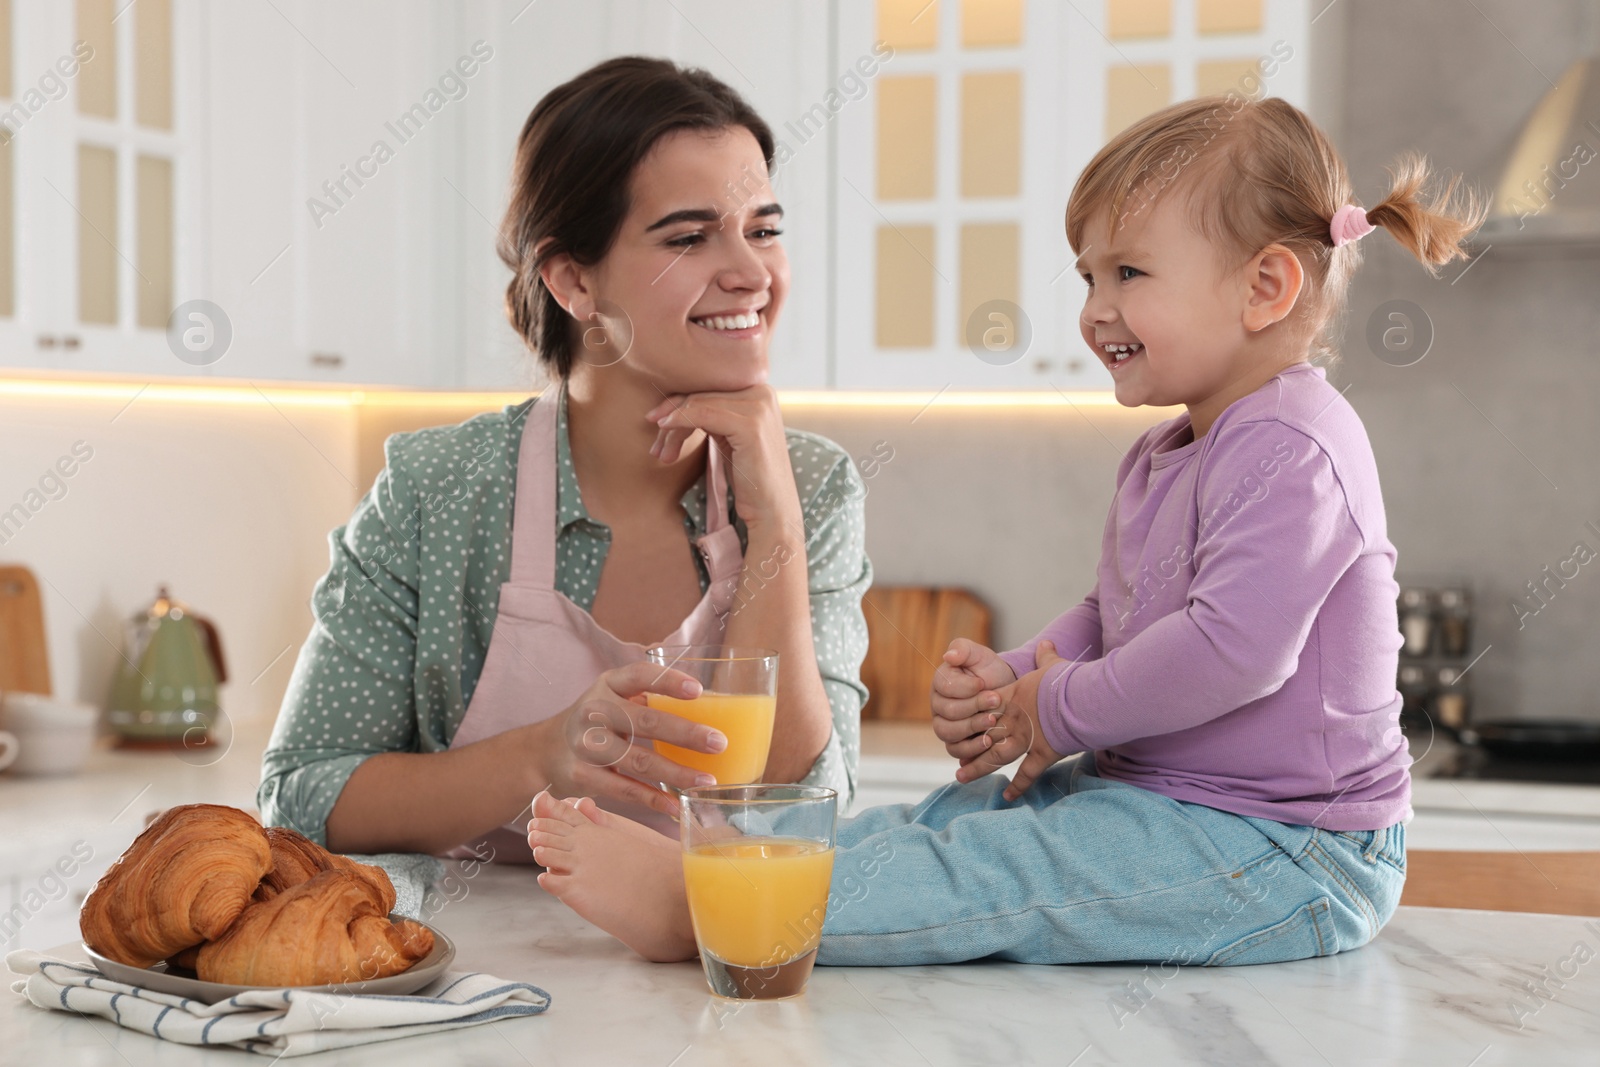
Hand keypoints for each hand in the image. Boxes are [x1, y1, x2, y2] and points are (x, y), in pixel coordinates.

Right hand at [532, 661, 729, 818]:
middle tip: (718, 742)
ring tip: (707, 780)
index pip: (639, 676)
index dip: (668, 681)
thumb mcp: (613, 697)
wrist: (544, 751)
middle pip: (644, 722)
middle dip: (685, 733)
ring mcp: (586, 745)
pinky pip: (624, 789)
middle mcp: (594, 711)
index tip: (699, 691)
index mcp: (608, 685)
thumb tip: (708, 704)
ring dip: (676, 772)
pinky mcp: (583, 776)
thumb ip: (648, 696)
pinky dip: (652, 798)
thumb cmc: (596, 720)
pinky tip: (676, 804)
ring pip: (638, 761)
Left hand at [645, 385, 801, 532]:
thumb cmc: (749, 477)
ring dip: (671, 427)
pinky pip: (702, 413)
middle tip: (655, 444)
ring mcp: (758, 406)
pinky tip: (666, 431)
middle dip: (671, 416)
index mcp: (759, 391)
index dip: (678, 402)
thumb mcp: (729, 437)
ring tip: (660, 452)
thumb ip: (713, 415)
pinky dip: (680, 421)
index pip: (709, 387)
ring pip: (698, 404)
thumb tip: (673, 403)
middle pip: (702, 394)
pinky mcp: (750, 424)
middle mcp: (762, 391)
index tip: (655, 421)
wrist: (773, 510)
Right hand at [930, 638, 1016, 755]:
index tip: (984, 683)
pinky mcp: (955, 742)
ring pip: (947, 732)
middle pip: (948, 711)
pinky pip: (955, 751)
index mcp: (940, 682)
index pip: (945, 687)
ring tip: (993, 721)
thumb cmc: (990, 672)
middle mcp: (938, 705)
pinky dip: (971, 748)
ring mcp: (944, 725)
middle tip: (996, 700)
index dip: (966, 687)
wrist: (1006, 692)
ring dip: (972, 727)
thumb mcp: (980, 655)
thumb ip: (964, 649)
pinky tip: (988, 741)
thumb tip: (949, 656)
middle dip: (974, 706)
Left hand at [946, 641, 1066, 801]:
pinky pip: (1026, 774)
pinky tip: (1007, 797)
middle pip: (983, 735)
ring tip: (960, 776)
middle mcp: (1012, 720)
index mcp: (1012, 699)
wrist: (1079, 699)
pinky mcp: (1041, 754)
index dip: (972, 717)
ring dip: (977, 767)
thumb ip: (1045, 656)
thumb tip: (1046, 642)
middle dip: (967, 748)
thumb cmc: (1067, 681)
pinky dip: (1017, 786)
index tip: (960, 724)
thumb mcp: (1053, 665)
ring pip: (993, 756)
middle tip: (954, 759)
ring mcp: (1024, 739)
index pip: (984, 708)